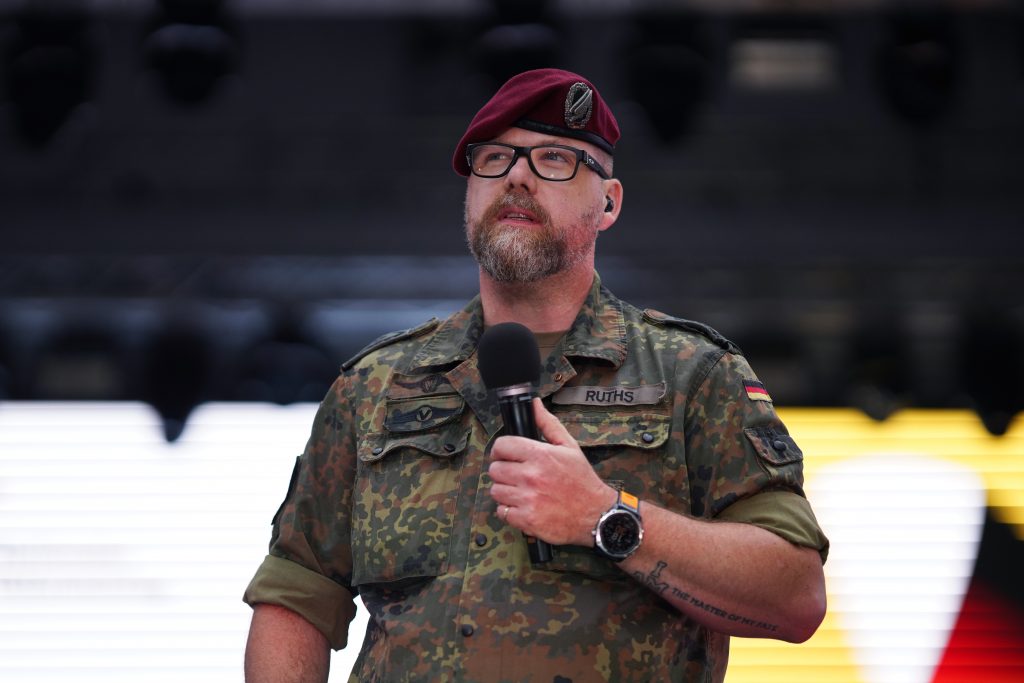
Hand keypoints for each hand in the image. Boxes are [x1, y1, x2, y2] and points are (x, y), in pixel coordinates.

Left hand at [488, 398, 616, 545]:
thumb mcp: (569, 447)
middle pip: (495, 469)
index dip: (501, 450)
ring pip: (496, 490)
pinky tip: (522, 506)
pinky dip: (509, 510)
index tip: (506, 455)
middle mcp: (531, 476)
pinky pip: (501, 511)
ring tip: (520, 491)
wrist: (595, 514)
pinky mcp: (526, 520)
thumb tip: (534, 404)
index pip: (502, 446)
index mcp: (541, 455)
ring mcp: (528, 499)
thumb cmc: (582, 480)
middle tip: (516, 474)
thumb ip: (548, 424)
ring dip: (505, 490)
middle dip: (504, 470)